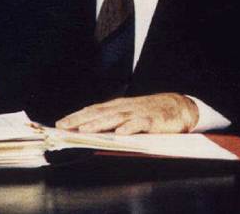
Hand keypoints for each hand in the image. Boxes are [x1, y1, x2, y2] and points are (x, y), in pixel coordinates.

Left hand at [55, 93, 198, 134]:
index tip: (60, 124)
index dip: (76, 116)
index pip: (93, 110)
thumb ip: (113, 121)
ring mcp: (139, 113)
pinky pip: (139, 124)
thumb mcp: (130, 114)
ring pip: (116, 118)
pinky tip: (120, 133)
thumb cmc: (152, 113)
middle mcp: (126, 107)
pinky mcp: (153, 120)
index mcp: (119, 106)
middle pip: (100, 113)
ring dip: (99, 124)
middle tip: (64, 127)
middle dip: (81, 120)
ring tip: (85, 130)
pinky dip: (130, 128)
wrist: (179, 108)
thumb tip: (88, 131)